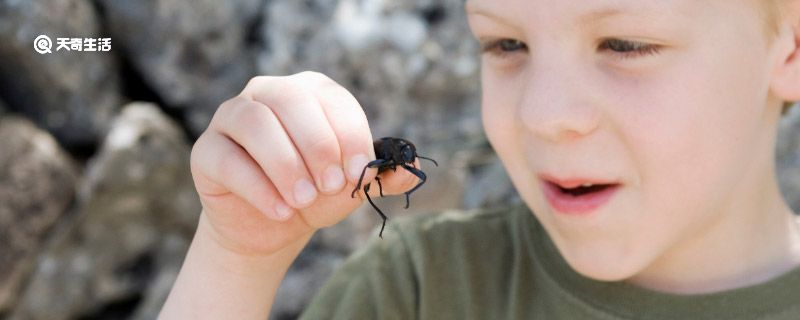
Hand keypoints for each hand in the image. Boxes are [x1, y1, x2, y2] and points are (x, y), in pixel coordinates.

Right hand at [190, 71, 420, 256]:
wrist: (270, 226)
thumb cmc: (314, 194)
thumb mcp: (352, 187)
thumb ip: (383, 176)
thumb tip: (412, 170)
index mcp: (309, 92)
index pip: (332, 99)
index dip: (350, 136)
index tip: (360, 174)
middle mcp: (268, 92)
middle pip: (292, 101)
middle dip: (318, 147)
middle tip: (331, 187)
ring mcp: (232, 117)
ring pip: (256, 123)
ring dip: (285, 165)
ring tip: (303, 200)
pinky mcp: (206, 150)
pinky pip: (228, 158)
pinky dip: (258, 188)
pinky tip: (280, 211)